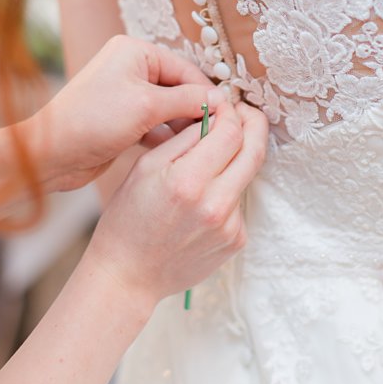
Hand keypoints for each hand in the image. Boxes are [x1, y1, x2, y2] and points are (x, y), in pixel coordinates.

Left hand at [26, 36, 217, 192]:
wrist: (48, 155)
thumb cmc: (92, 122)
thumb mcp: (147, 107)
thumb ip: (188, 100)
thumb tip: (222, 99)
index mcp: (135, 51)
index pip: (187, 69)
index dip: (208, 94)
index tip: (229, 117)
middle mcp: (130, 67)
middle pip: (180, 87)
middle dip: (195, 111)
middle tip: (216, 133)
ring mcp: (125, 94)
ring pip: (169, 108)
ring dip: (182, 125)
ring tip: (198, 144)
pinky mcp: (122, 119)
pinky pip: (156, 123)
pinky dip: (166, 135)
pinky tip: (178, 152)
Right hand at [85, 99, 266, 306]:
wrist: (128, 276)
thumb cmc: (128, 219)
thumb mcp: (145, 169)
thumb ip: (184, 139)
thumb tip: (215, 116)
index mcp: (188, 182)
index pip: (231, 134)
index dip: (233, 113)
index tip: (227, 106)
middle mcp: (215, 204)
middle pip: (254, 152)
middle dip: (254, 125)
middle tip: (244, 114)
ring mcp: (230, 226)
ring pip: (246, 177)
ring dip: (235, 162)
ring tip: (209, 163)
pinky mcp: (237, 241)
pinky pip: (240, 203)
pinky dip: (228, 192)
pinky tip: (202, 202)